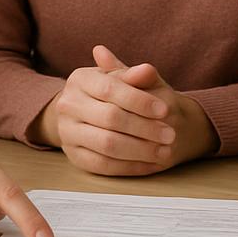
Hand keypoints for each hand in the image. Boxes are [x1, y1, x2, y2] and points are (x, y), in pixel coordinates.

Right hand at [32, 46, 218, 175]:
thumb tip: (147, 70)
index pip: (111, 89)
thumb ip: (134, 75)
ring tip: (164, 151)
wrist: (83, 113)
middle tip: (170, 134)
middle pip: (110, 118)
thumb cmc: (111, 92)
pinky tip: (151, 164)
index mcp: (80, 80)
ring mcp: (67, 132)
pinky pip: (104, 166)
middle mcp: (68, 105)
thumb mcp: (122, 78)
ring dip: (140, 150)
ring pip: (107, 145)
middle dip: (144, 128)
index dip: (139, 100)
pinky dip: (130, 167)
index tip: (164, 110)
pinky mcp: (74, 157)